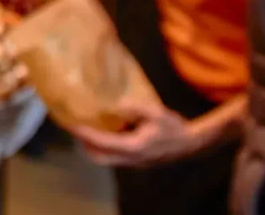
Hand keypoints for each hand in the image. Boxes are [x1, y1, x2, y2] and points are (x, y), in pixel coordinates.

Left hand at [72, 101, 204, 167]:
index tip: (73, 124)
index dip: (86, 134)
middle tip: (74, 128)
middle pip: (99, 157)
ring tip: (83, 130)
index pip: (103, 143)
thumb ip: (139, 108)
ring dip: (92, 147)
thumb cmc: (174, 128)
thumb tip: (119, 103)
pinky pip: (113, 156)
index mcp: (133, 147)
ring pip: (106, 159)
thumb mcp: (158, 113)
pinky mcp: (136, 160)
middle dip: (84, 144)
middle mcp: (131, 158)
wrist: (190, 143)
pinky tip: (102, 133)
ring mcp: (133, 161)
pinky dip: (103, 148)